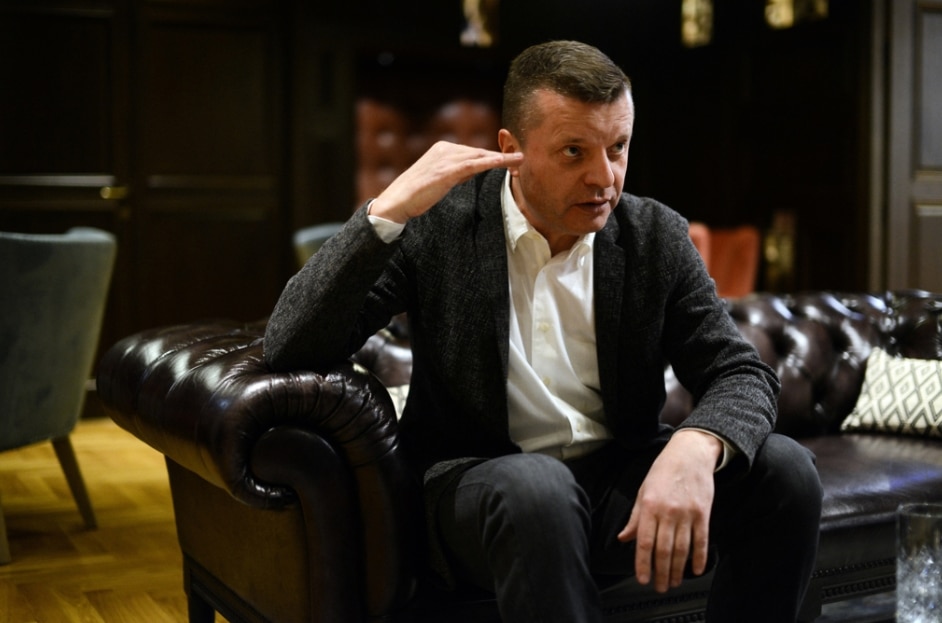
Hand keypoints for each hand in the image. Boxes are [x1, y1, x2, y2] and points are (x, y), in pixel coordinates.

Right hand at [369, 141, 523, 223]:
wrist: (397, 202)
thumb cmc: (416, 195)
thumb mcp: (439, 180)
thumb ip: (455, 173)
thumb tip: (472, 171)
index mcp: (442, 149)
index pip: (472, 152)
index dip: (492, 157)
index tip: (509, 161)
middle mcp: (444, 149)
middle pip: (478, 152)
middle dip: (500, 157)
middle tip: (520, 160)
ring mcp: (445, 158)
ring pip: (479, 156)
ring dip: (502, 159)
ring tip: (519, 161)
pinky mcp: (446, 171)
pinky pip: (473, 165)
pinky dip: (491, 163)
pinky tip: (505, 163)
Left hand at [617, 429, 720, 592]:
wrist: (690, 453)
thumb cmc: (664, 470)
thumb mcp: (643, 490)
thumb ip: (635, 517)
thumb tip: (624, 538)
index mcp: (649, 506)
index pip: (644, 542)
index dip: (642, 564)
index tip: (642, 579)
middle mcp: (667, 512)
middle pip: (663, 550)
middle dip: (661, 573)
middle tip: (660, 587)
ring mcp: (687, 513)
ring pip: (682, 549)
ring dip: (677, 570)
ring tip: (674, 582)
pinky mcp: (703, 514)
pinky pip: (701, 541)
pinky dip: (699, 558)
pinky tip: (695, 570)